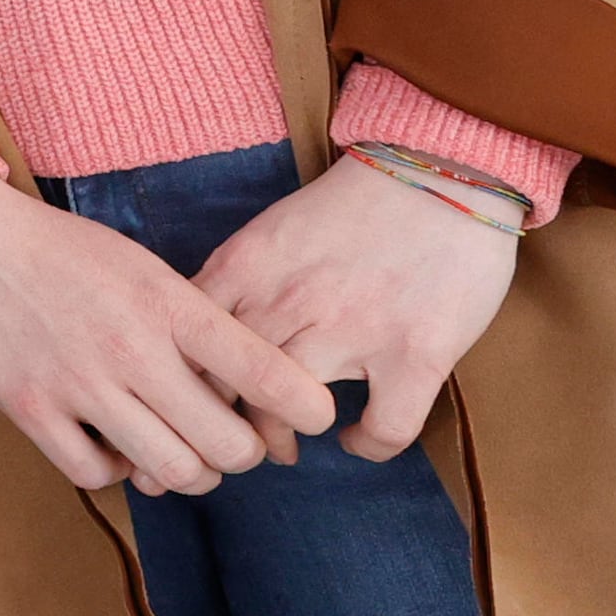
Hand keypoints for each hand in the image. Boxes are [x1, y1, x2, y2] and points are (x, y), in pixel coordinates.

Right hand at [0, 176, 337, 494]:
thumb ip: (192, 323)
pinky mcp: (28, 408)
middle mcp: (132, 349)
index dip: (308, 407)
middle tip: (233, 440)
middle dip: (243, 452)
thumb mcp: (142, 267)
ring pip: (172, 470)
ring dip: (188, 472)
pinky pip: (96, 475)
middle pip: (228, 444)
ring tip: (180, 453)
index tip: (312, 415)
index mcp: (169, 304)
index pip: (268, 373)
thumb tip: (240, 386)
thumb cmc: (61, 248)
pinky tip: (115, 448)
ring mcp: (78, 384)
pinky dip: (117, 473)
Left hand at [193, 156, 516, 461]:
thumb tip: (192, 331)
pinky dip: (368, 444)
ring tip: (286, 442)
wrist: (440, 172)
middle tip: (227, 440)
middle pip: (224, 386)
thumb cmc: (353, 205)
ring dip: (281, 439)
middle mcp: (288, 301)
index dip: (174, 384)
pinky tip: (359, 437)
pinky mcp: (416, 355)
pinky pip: (383, 429)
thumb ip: (234, 281)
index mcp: (244, 268)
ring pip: (288, 412)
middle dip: (217, 423)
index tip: (180, 404)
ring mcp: (352, 330)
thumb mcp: (268, 233)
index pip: (181, 342)